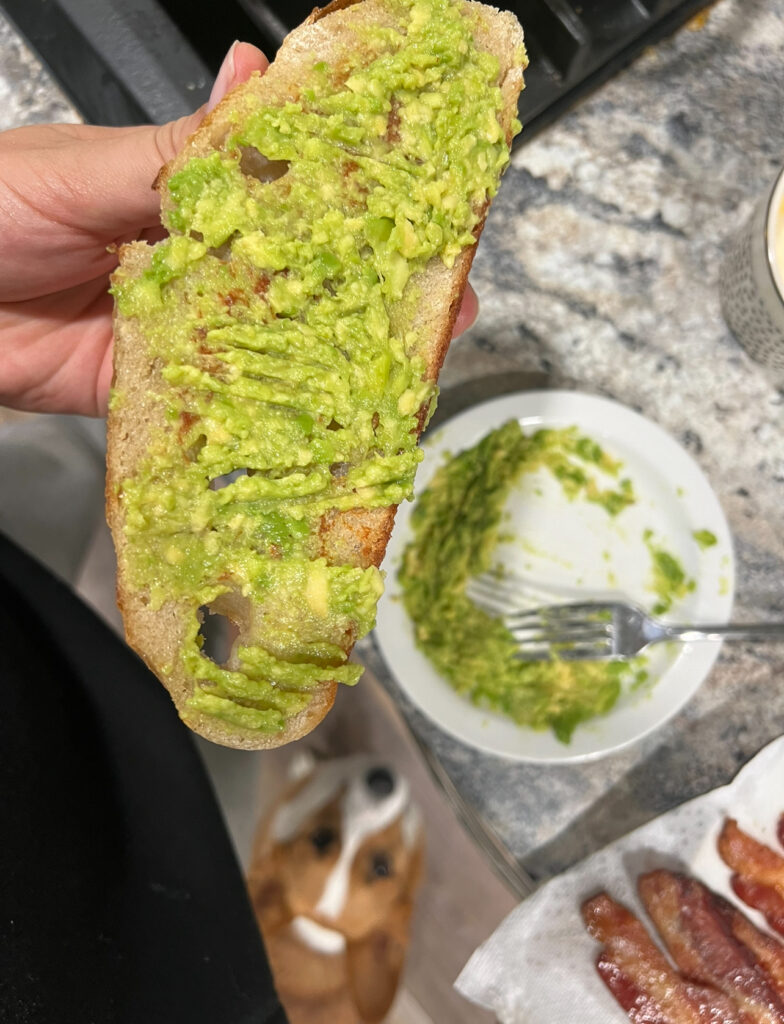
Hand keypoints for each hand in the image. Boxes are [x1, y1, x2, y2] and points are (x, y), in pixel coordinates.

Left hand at [0, 42, 478, 416]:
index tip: (415, 206)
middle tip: (439, 301)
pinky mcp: (148, 388)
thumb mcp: (83, 166)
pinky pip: (213, 405)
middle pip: (294, 277)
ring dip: (330, 360)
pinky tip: (312, 421)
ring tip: (398, 367)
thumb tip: (250, 88)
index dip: (354, 203)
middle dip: (367, 292)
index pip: (287, 192)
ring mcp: (173, 328)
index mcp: (180, 190)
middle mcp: (189, 261)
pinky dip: (260, 418)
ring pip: (267, 346)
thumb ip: (174, 155)